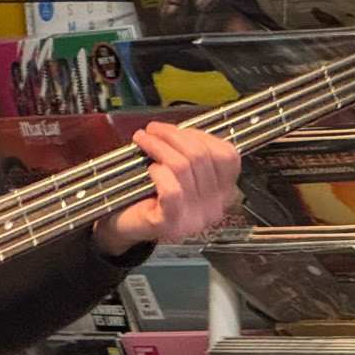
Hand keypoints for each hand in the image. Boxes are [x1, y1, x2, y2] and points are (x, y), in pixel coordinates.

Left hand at [92, 122, 240, 256]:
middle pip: (201, 157)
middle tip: (152, 130)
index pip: (227, 157)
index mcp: (223, 192)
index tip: (178, 129)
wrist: (127, 225)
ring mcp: (195, 218)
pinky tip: (149, 168)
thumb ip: (190, 153)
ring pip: (182, 167)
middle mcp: (214, 207)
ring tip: (143, 139)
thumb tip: (182, 129)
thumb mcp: (180, 171)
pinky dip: (159, 172)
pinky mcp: (171, 224)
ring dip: (158, 146)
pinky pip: (171, 189)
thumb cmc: (152, 194)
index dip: (202, 136)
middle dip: (173, 136)